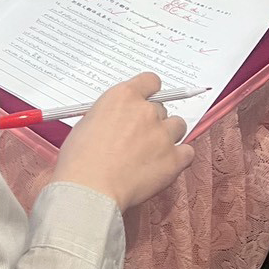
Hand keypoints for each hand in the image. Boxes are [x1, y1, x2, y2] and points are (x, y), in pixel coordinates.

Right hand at [51, 73, 195, 211]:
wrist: (90, 187)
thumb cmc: (80, 159)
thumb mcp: (87, 122)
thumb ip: (109, 115)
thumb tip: (117, 122)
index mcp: (123, 96)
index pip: (150, 81)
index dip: (150, 91)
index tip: (148, 99)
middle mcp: (146, 111)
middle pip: (161, 108)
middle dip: (152, 120)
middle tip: (139, 137)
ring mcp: (163, 134)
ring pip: (178, 126)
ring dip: (168, 135)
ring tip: (153, 151)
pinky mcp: (174, 159)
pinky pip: (188, 152)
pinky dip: (180, 157)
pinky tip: (166, 164)